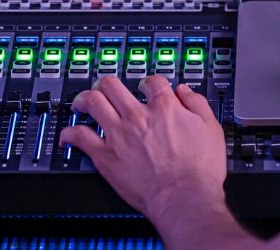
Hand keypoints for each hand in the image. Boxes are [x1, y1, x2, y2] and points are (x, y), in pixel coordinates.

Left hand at [59, 76, 226, 222]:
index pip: (151, 81)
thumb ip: (198, 104)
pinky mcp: (105, 156)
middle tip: (106, 88)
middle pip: (113, 85)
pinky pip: (79, 137)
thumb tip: (185, 92)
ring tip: (82, 102)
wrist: (184, 198)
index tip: (147, 87)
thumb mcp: (212, 129)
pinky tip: (68, 135)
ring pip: (92, 103)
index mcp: (164, 107)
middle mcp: (138, 116)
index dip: (149, 82)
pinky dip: (70, 133)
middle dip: (107, 83)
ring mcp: (118, 134)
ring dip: (85, 98)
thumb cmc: (199, 170)